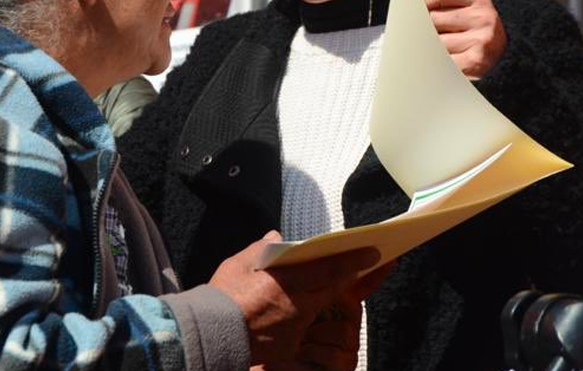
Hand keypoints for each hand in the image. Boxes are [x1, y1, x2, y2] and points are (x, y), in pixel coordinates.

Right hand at [208, 231, 379, 365]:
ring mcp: (296, 327)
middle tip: (363, 266)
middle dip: (349, 277)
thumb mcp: (236, 265)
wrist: (210, 336)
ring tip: (318, 286)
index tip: (373, 253)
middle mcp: (297, 305)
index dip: (354, 260)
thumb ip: (260, 249)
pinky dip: (299, 317)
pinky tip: (288, 313)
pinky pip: (302, 327)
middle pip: (332, 288)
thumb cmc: (221, 298)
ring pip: (318, 307)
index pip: (329, 269)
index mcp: (286, 282)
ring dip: (321, 296)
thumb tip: (276, 237)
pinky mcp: (290, 345)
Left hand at [424, 0, 506, 79]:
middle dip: (425, 29)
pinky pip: (442, 60)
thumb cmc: (473, 35)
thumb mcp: (463, 12)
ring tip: (441, 52)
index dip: (423, 2)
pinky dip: (437, 64)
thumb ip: (440, 1)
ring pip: (435, 41)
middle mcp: (484, 17)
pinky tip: (443, 64)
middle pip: (433, 18)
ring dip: (431, 49)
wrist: (503, 64)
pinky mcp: (476, 61)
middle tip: (429, 37)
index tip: (419, 12)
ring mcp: (482, 39)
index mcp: (480, 1)